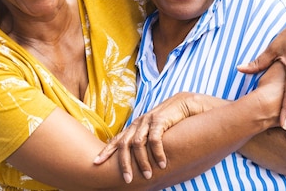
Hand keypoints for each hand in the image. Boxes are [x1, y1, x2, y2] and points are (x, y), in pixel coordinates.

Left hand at [93, 92, 209, 182]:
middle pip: (123, 144)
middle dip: (123, 163)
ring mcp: (148, 120)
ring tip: (148, 175)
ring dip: (142, 162)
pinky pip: (154, 139)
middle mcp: (139, 123)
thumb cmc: (174, 120)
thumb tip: (141, 158)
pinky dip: (157, 153)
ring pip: (137, 144)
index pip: (117, 140)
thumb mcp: (156, 132)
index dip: (106, 151)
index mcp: (136, 127)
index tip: (96, 163)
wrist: (189, 104)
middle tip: (127, 180)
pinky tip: (162, 164)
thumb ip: (147, 141)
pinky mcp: (160, 119)